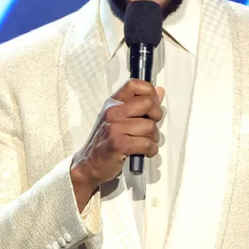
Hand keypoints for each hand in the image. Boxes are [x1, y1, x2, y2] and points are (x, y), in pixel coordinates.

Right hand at [70, 79, 163, 206]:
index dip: (149, 92)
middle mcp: (113, 112)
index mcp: (113, 103)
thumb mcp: (119, 119)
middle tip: (150, 127)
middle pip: (148, 104)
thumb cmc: (105, 141)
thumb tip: (160, 91)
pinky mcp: (119, 144)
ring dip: (154, 138)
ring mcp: (115, 128)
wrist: (89, 164)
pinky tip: (145, 152)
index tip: (152, 105)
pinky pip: (147, 143)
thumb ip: (139, 105)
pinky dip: (151, 150)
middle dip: (156, 117)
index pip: (134, 84)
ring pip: (150, 126)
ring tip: (146, 143)